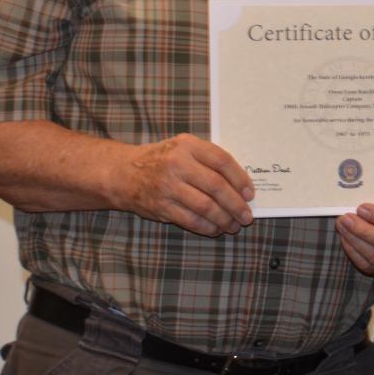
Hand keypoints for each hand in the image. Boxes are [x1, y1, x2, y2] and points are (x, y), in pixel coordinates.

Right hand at [119, 133, 254, 236]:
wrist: (123, 173)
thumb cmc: (161, 159)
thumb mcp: (183, 147)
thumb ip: (208, 159)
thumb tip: (240, 183)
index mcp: (187, 145)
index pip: (222, 161)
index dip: (240, 179)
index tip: (250, 193)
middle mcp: (177, 164)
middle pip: (216, 187)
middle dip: (236, 204)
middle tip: (247, 216)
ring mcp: (168, 186)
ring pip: (205, 207)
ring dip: (224, 219)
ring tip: (234, 226)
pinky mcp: (161, 207)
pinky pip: (190, 220)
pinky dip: (207, 227)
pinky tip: (216, 229)